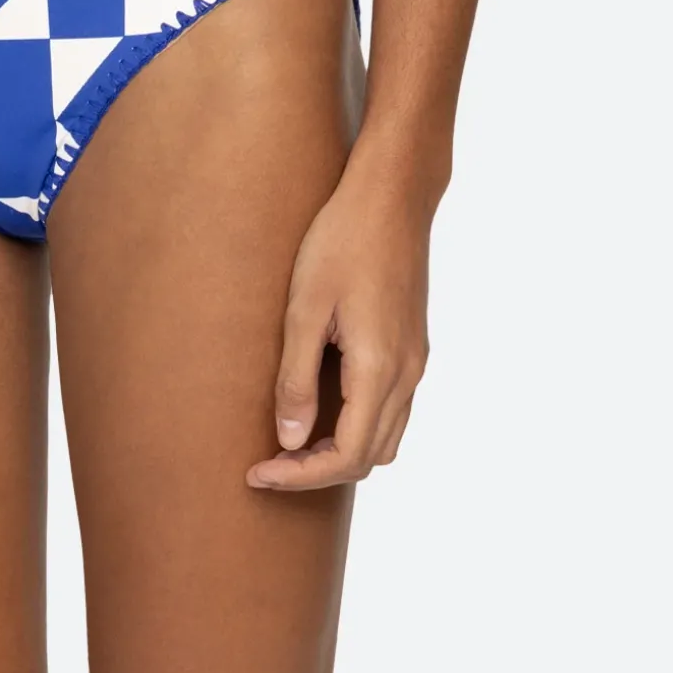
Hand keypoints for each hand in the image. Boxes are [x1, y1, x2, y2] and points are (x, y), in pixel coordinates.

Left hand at [249, 153, 434, 491]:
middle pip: (368, 459)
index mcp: (379, 369)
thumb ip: (296, 379)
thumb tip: (287, 440)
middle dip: (315, 472)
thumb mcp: (304, 310)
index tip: (257, 472)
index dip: (299, 477)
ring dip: (340, 455)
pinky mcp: (413, 350)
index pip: (345, 456)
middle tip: (266, 464)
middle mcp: (407, 374)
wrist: (392, 196)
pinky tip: (320, 413)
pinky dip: (357, 431)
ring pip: (385, 441)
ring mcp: (415, 364)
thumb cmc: (342, 241)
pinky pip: (392, 414)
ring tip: (290, 445)